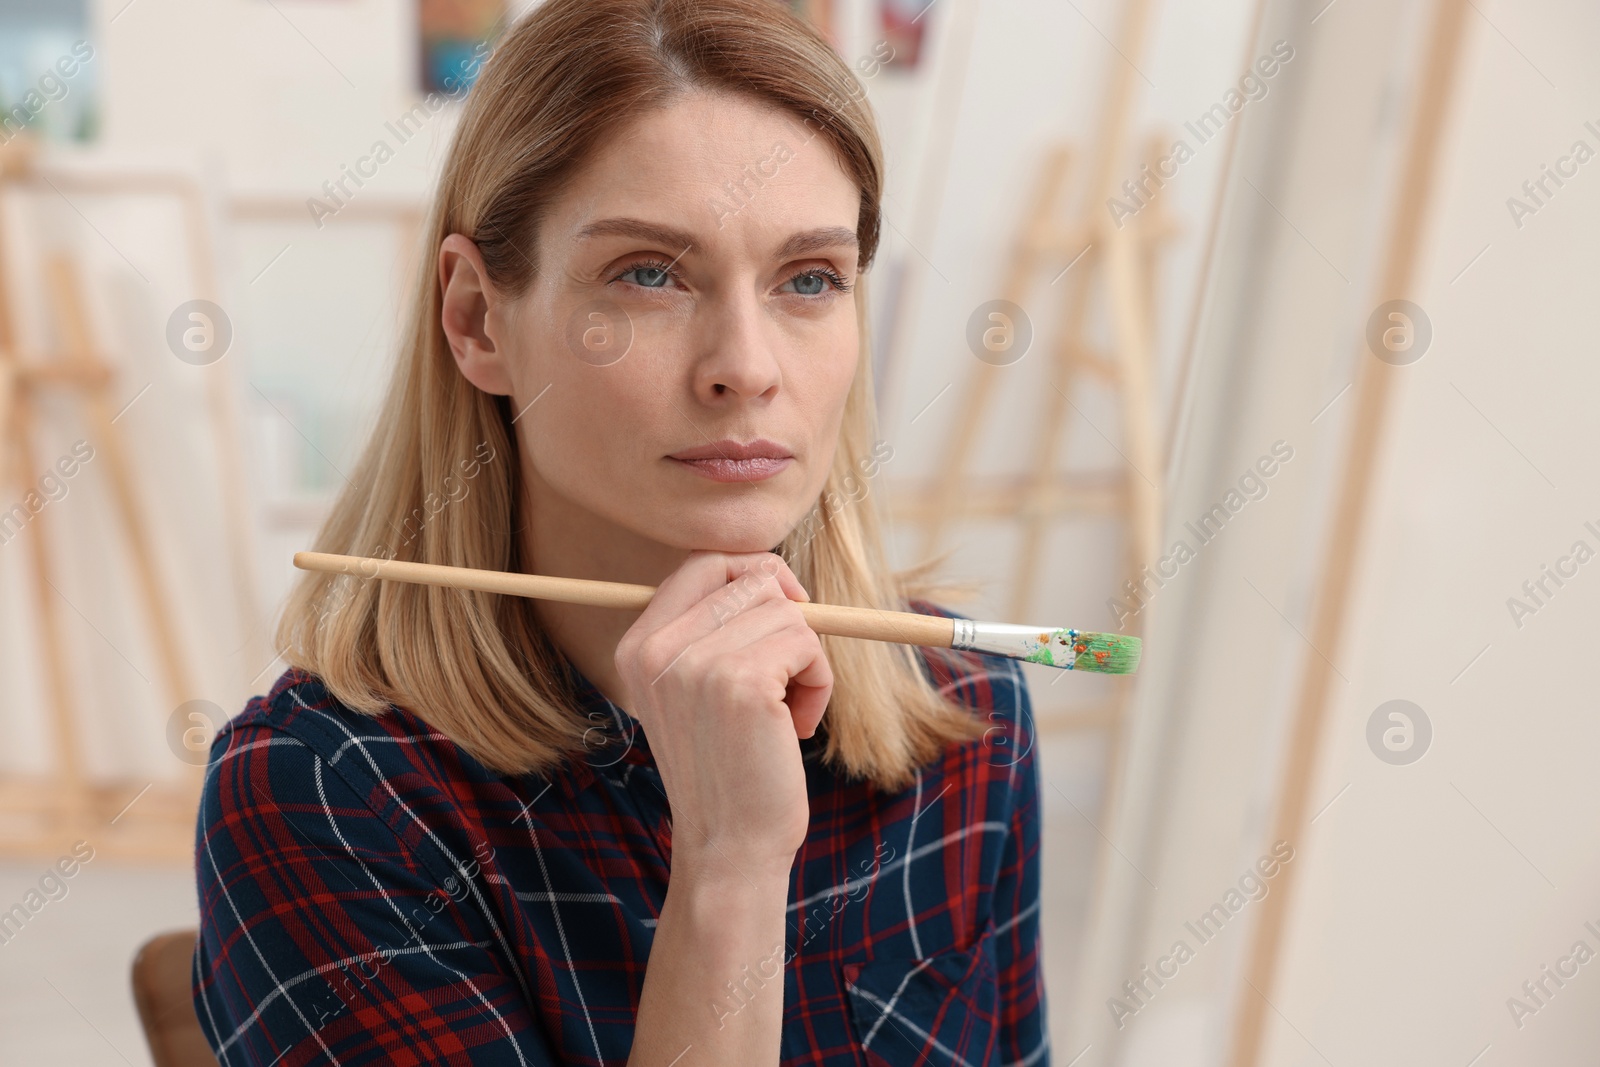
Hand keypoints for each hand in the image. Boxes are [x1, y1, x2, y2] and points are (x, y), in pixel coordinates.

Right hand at [613, 551, 831, 877]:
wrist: (729, 848)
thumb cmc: (728, 769)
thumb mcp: (696, 691)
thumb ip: (711, 632)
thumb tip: (774, 576)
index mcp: (637, 646)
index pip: (702, 562)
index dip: (754, 573)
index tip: (784, 607)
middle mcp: (656, 649)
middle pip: (752, 580)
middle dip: (789, 621)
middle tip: (788, 675)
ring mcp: (696, 664)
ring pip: (787, 613)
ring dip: (806, 661)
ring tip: (785, 713)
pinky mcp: (743, 683)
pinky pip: (808, 645)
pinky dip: (818, 683)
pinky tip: (794, 726)